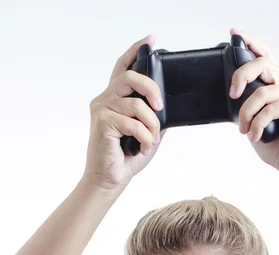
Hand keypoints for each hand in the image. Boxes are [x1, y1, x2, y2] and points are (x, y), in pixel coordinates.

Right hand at [81, 34, 166, 192]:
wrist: (110, 180)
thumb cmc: (126, 158)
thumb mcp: (148, 133)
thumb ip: (154, 116)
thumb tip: (169, 106)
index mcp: (115, 98)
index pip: (123, 67)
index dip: (136, 51)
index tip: (151, 40)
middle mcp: (105, 99)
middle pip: (131, 77)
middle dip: (152, 89)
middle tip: (160, 107)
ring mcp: (101, 109)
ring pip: (136, 105)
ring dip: (151, 125)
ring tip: (150, 140)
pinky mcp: (102, 123)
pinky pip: (133, 123)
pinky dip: (144, 137)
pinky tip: (143, 148)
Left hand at [229, 28, 278, 179]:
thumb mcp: (254, 124)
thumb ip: (247, 108)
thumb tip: (234, 98)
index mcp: (277, 88)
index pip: (265, 57)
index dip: (251, 44)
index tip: (235, 34)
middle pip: (262, 64)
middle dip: (241, 75)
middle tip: (233, 94)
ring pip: (260, 92)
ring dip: (246, 114)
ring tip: (246, 131)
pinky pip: (269, 108)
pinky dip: (257, 124)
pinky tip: (256, 136)